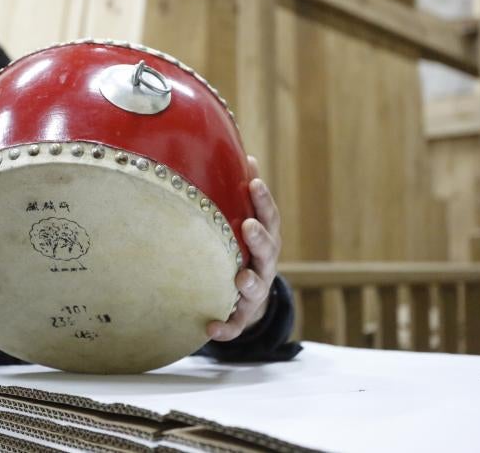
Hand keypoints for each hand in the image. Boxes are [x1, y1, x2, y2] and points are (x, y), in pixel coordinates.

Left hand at [207, 156, 280, 340]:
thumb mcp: (248, 222)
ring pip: (256, 287)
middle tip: (248, 225)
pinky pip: (236, 324)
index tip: (254, 182)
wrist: (249, 299)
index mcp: (266, 239)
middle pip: (268, 251)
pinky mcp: (243, 316)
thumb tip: (245, 152)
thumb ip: (246, 194)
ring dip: (249, 282)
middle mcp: (265, 264)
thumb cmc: (244, 251)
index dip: (263, 200)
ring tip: (239, 277)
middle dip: (260, 238)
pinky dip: (225, 327)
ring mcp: (256, 291)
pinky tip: (210, 328)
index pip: (269, 217)